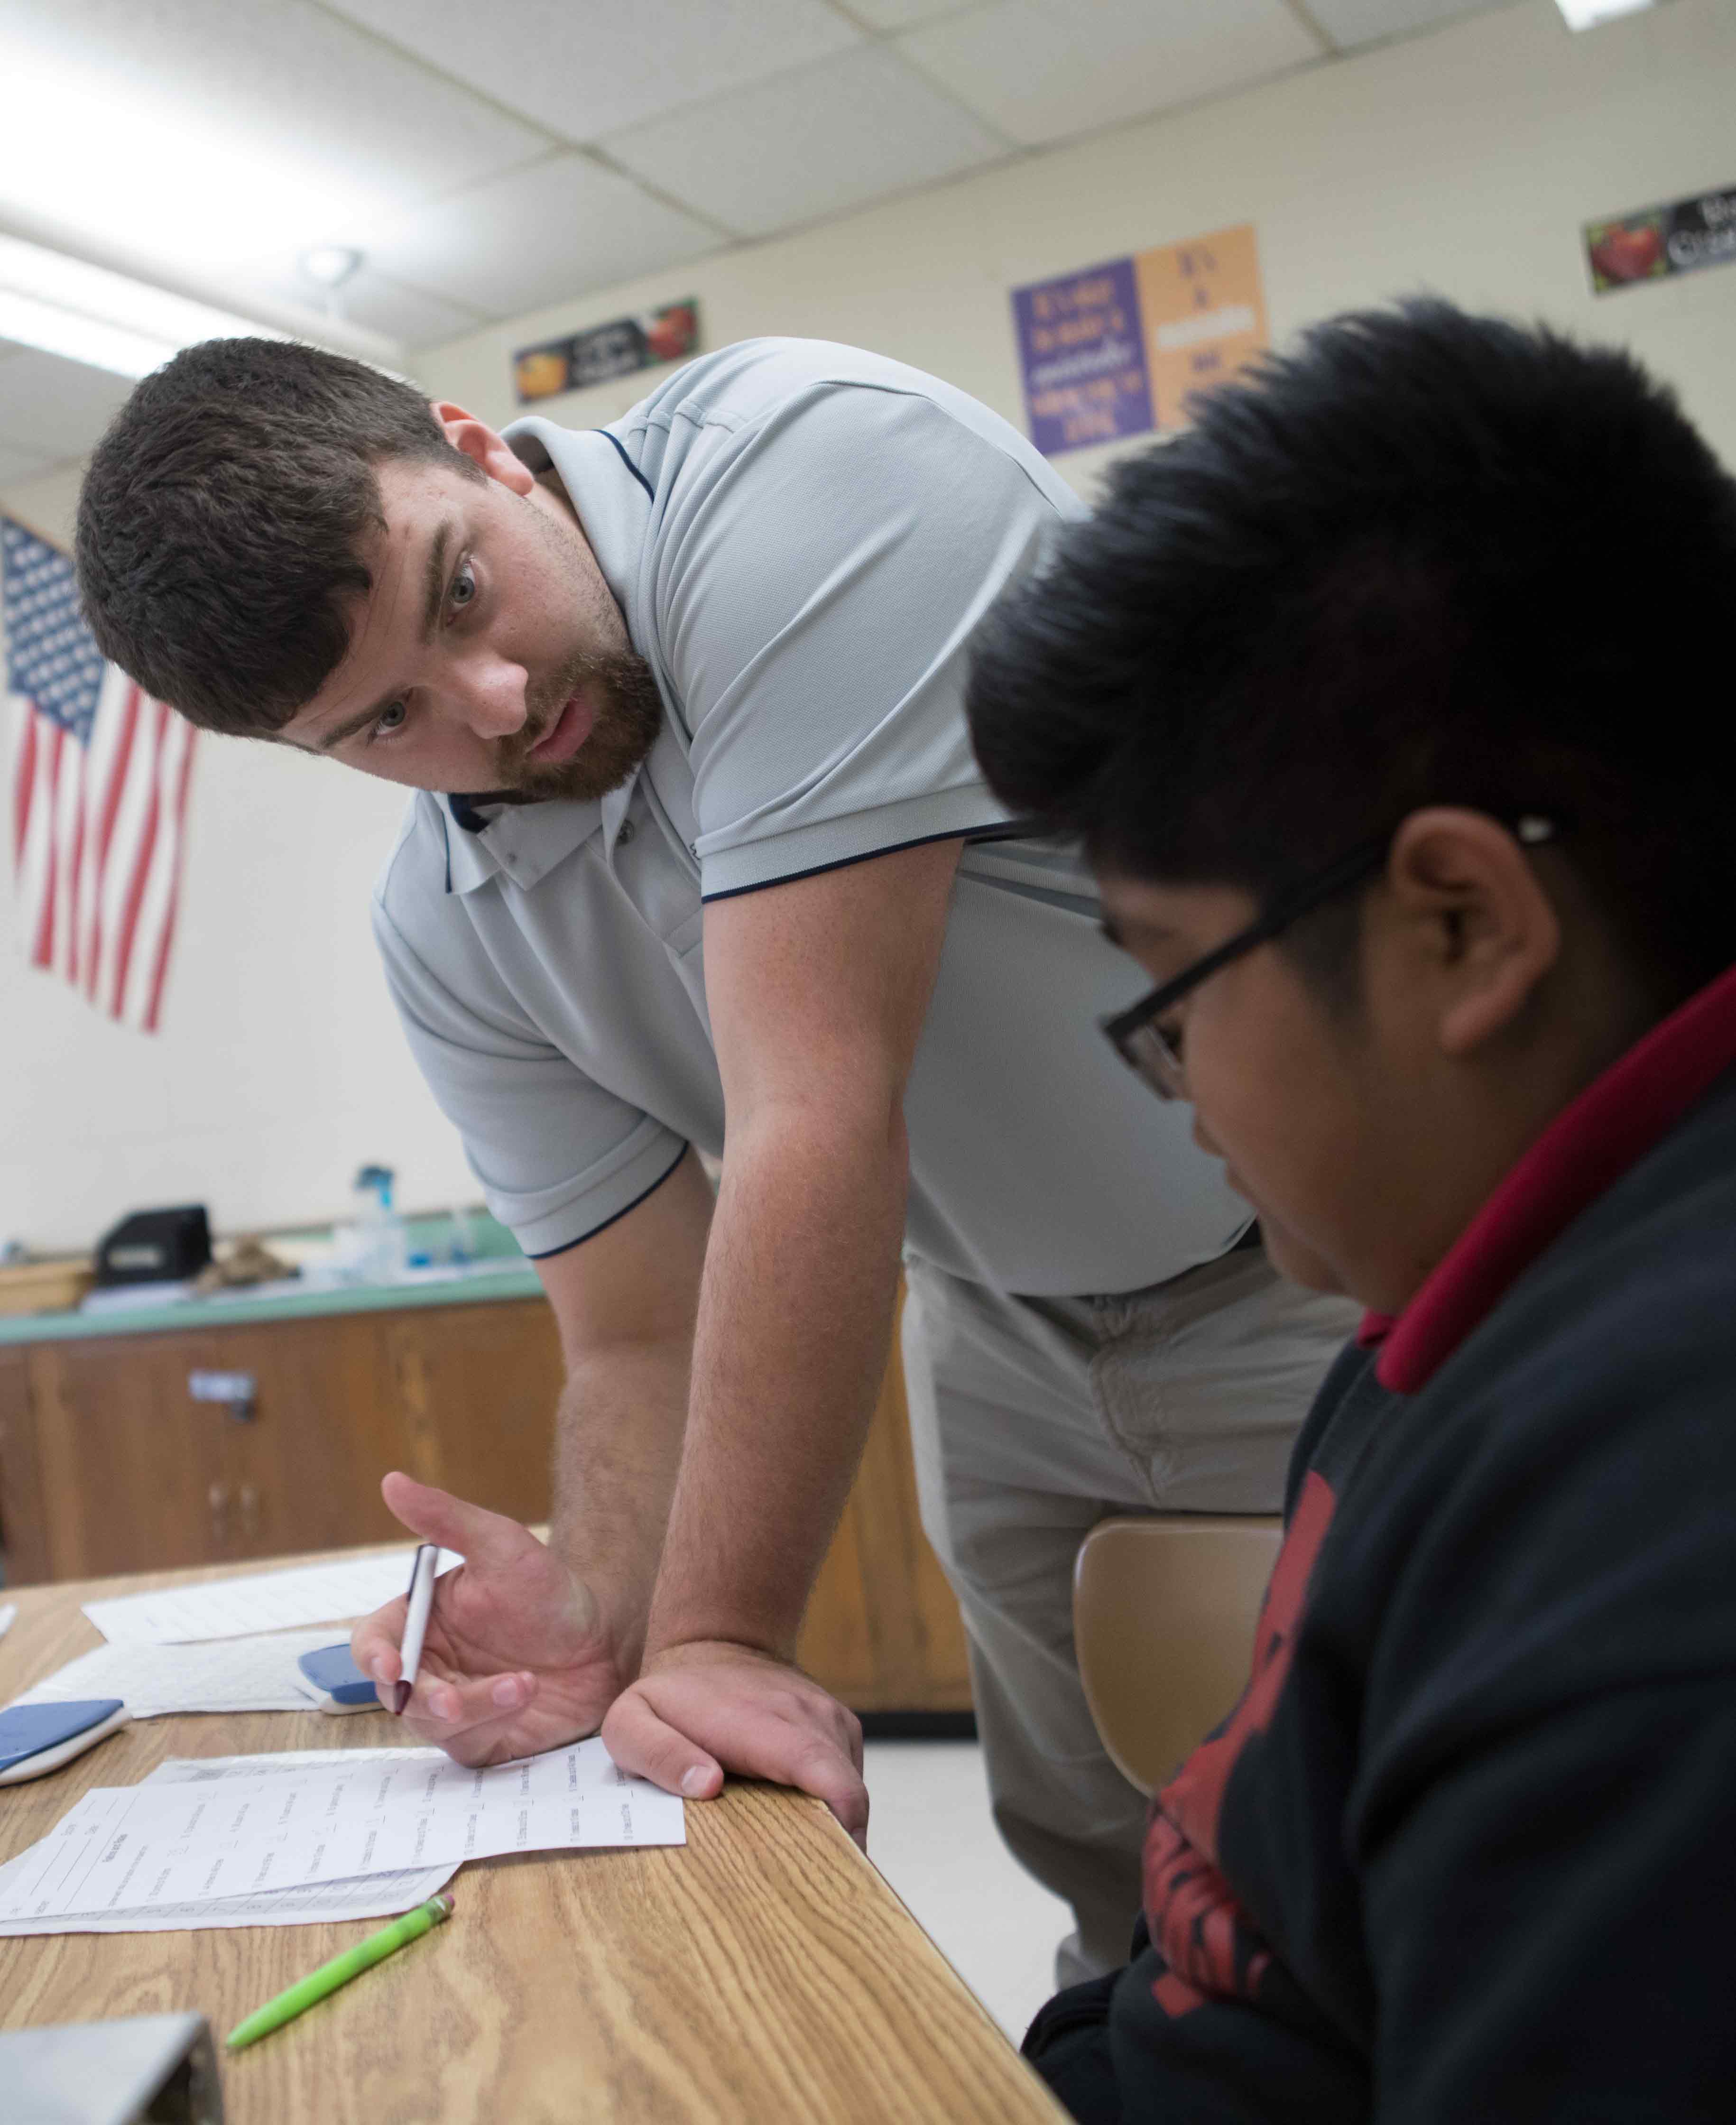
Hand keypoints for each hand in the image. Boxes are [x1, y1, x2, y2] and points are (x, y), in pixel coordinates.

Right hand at [351, 1473, 623, 1766]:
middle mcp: (429, 1666)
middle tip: (455, 1700)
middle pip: (396, 1693)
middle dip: (425, 1697)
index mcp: (419, 1622)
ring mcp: (453, 1705)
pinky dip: (495, 1722)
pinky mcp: (483, 1737)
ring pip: (433, 1723)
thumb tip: (391, 1480)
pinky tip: (526, 1695)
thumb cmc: (548, 1588)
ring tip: (524, 1683)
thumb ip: (445, 1518)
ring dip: (474, 1706)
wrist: (605, 1638)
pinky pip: (469, 1743)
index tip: (391, 1665)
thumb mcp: (501, 1544)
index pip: (372, 1643)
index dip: (373, 1656)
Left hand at [601, 1641, 868, 1846]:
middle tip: (802, 1887)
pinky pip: (848, 1775)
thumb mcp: (633, 1723)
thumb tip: (708, 1786)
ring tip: (795, 1854)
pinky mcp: (838, 1725)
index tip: (831, 1868)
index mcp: (758, 1722)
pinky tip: (799, 1816)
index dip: (839, 1824)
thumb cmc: (671, 1696)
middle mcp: (805, 1716)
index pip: (820, 1771)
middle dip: (837, 1844)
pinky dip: (832, 1803)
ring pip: (850, 1788)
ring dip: (832, 1825)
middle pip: (846, 1793)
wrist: (715, 1645)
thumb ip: (659, 1755)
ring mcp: (828, 1718)